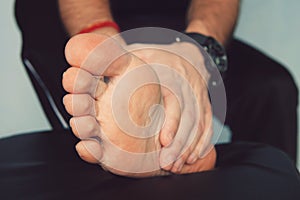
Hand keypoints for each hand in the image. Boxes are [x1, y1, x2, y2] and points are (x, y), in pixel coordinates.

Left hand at [62, 33, 215, 176]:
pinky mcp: (206, 104)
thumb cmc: (159, 58)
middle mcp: (188, 86)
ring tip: (177, 165)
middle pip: (190, 117)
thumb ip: (123, 65)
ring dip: (190, 147)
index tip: (164, 141)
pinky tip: (193, 156)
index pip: (176, 101)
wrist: (189, 54)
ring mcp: (200, 96)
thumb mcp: (142, 55)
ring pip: (200, 124)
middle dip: (180, 143)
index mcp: (171, 74)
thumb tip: (98, 72)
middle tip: (168, 163)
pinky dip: (203, 142)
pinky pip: (208, 124)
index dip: (172, 122)